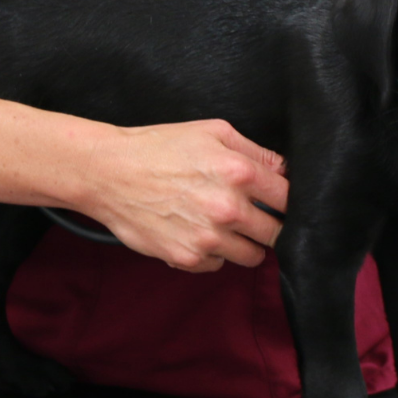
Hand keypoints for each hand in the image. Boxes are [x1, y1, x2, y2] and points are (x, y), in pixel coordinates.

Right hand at [78, 119, 289, 273]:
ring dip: (244, 243)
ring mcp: (208, 238)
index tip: (278, 201)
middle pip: (276, 233)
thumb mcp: (212, 132)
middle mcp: (228, 209)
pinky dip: (213, 253)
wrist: (109, 172)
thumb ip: (255, 151)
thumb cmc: (158, 148)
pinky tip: (196, 232)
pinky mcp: (187, 258)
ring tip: (222, 224)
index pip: (288, 199)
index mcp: (238, 173)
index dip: (286, 200)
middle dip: (268, 224)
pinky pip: (218, 265)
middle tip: (252, 215)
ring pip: (252, 255)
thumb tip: (284, 170)